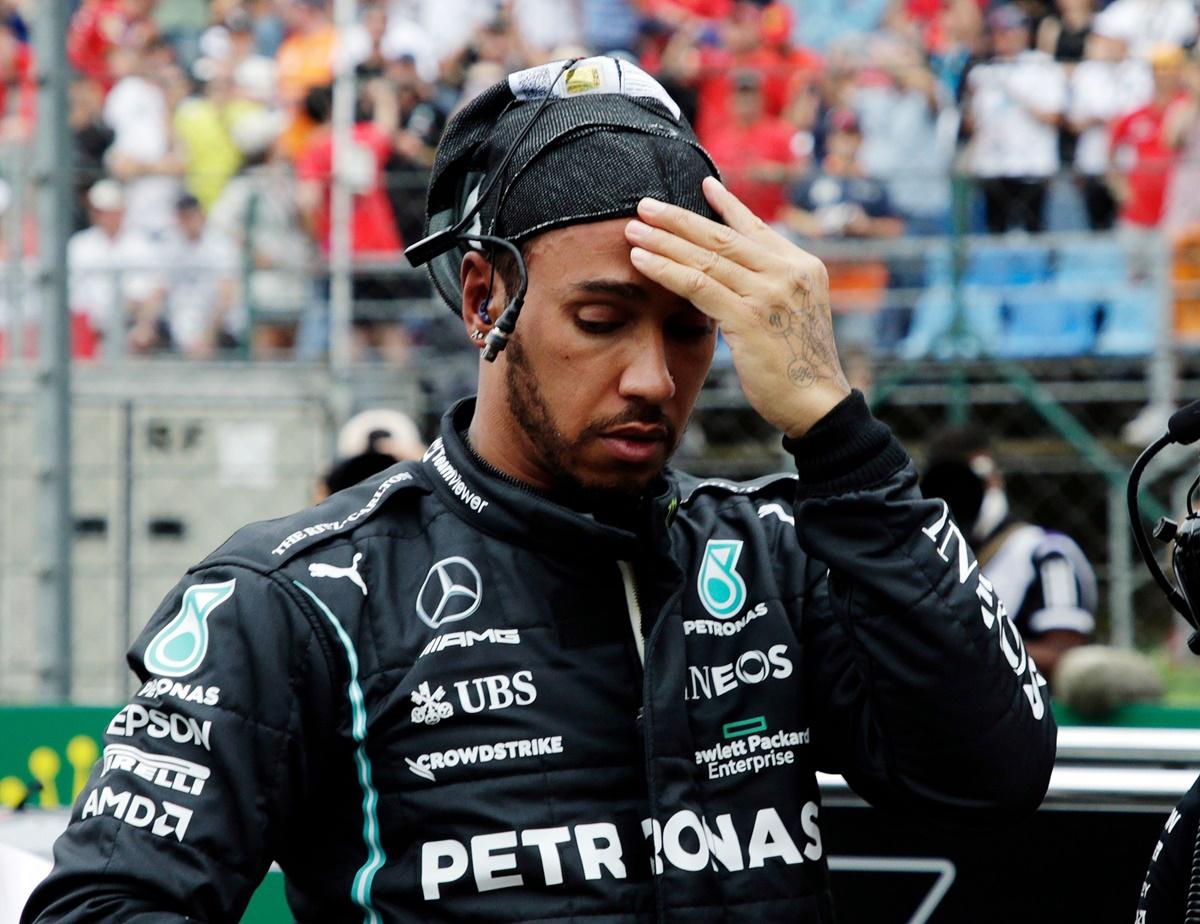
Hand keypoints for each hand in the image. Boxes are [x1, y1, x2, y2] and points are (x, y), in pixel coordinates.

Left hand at [627, 177, 849, 436]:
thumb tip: (736, 270)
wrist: (816, 403)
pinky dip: (666, 269)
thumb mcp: (793, 314)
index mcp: (802, 267)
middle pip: (722, 237)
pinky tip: (642, 260)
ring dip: (664, 241)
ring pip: (705, 258)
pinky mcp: (748, 318)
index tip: (703, 184)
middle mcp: (788, 272)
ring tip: (633, 228)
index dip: (726, 205)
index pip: (756, 228)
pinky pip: (697, 286)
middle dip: (679, 219)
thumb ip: (770, 287)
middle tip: (645, 205)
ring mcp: (769, 293)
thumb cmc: (799, 366)